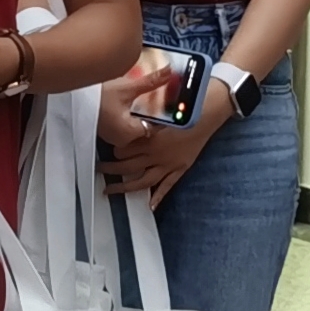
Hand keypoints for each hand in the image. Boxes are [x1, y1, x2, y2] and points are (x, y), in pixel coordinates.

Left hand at [100, 81, 225, 204]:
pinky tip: (150, 205)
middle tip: (98, 170)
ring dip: (125, 187)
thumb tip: (127, 116)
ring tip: (110, 191)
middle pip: (128, 167)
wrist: (211, 110)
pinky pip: (168, 185)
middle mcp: (157, 154)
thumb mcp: (159, 107)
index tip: (106, 148)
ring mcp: (169, 163)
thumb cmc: (186, 104)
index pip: (123, 149)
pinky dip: (158, 196)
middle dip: (110, 169)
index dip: (113, 149)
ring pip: (143, 181)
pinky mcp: (181, 167)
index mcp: (149, 138)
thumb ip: (142, 115)